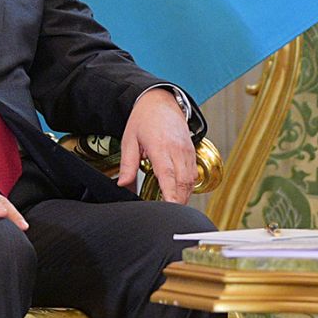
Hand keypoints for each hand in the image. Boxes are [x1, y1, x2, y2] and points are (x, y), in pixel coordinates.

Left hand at [119, 89, 197, 203]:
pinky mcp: (192, 152)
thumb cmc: (144, 120)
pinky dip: (188, 187)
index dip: (170, 194)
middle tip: (168, 215)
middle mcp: (177, 150)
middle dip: (178, 201)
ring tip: (173, 208)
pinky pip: (193, 174)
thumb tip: (123, 186)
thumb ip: (128, 165)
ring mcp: (187, 151)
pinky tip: (180, 194)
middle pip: (183, 182)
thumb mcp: (129, 140)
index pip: (168, 175)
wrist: (160, 102)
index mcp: (160, 147)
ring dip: (184, 195)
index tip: (168, 207)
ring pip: (191, 180)